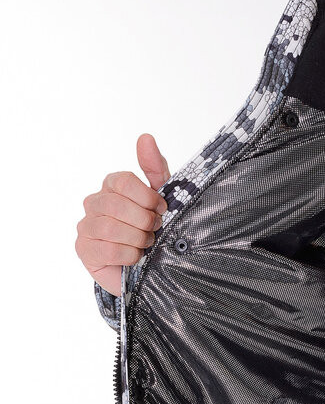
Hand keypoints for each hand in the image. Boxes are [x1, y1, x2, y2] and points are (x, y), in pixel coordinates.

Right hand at [76, 133, 170, 296]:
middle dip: (144, 221)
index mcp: (111, 186)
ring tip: (146, 244)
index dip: (147, 197)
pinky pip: (107, 250)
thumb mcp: (160, 198)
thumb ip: (155, 169)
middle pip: (117, 205)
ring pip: (111, 228)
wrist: (147, 266)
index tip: (161, 208)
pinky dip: (128, 255)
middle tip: (155, 230)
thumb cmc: (152, 229)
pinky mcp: (84, 250)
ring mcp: (86, 226)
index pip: (123, 181)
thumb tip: (145, 137)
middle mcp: (94, 203)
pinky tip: (135, 257)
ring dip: (137, 239)